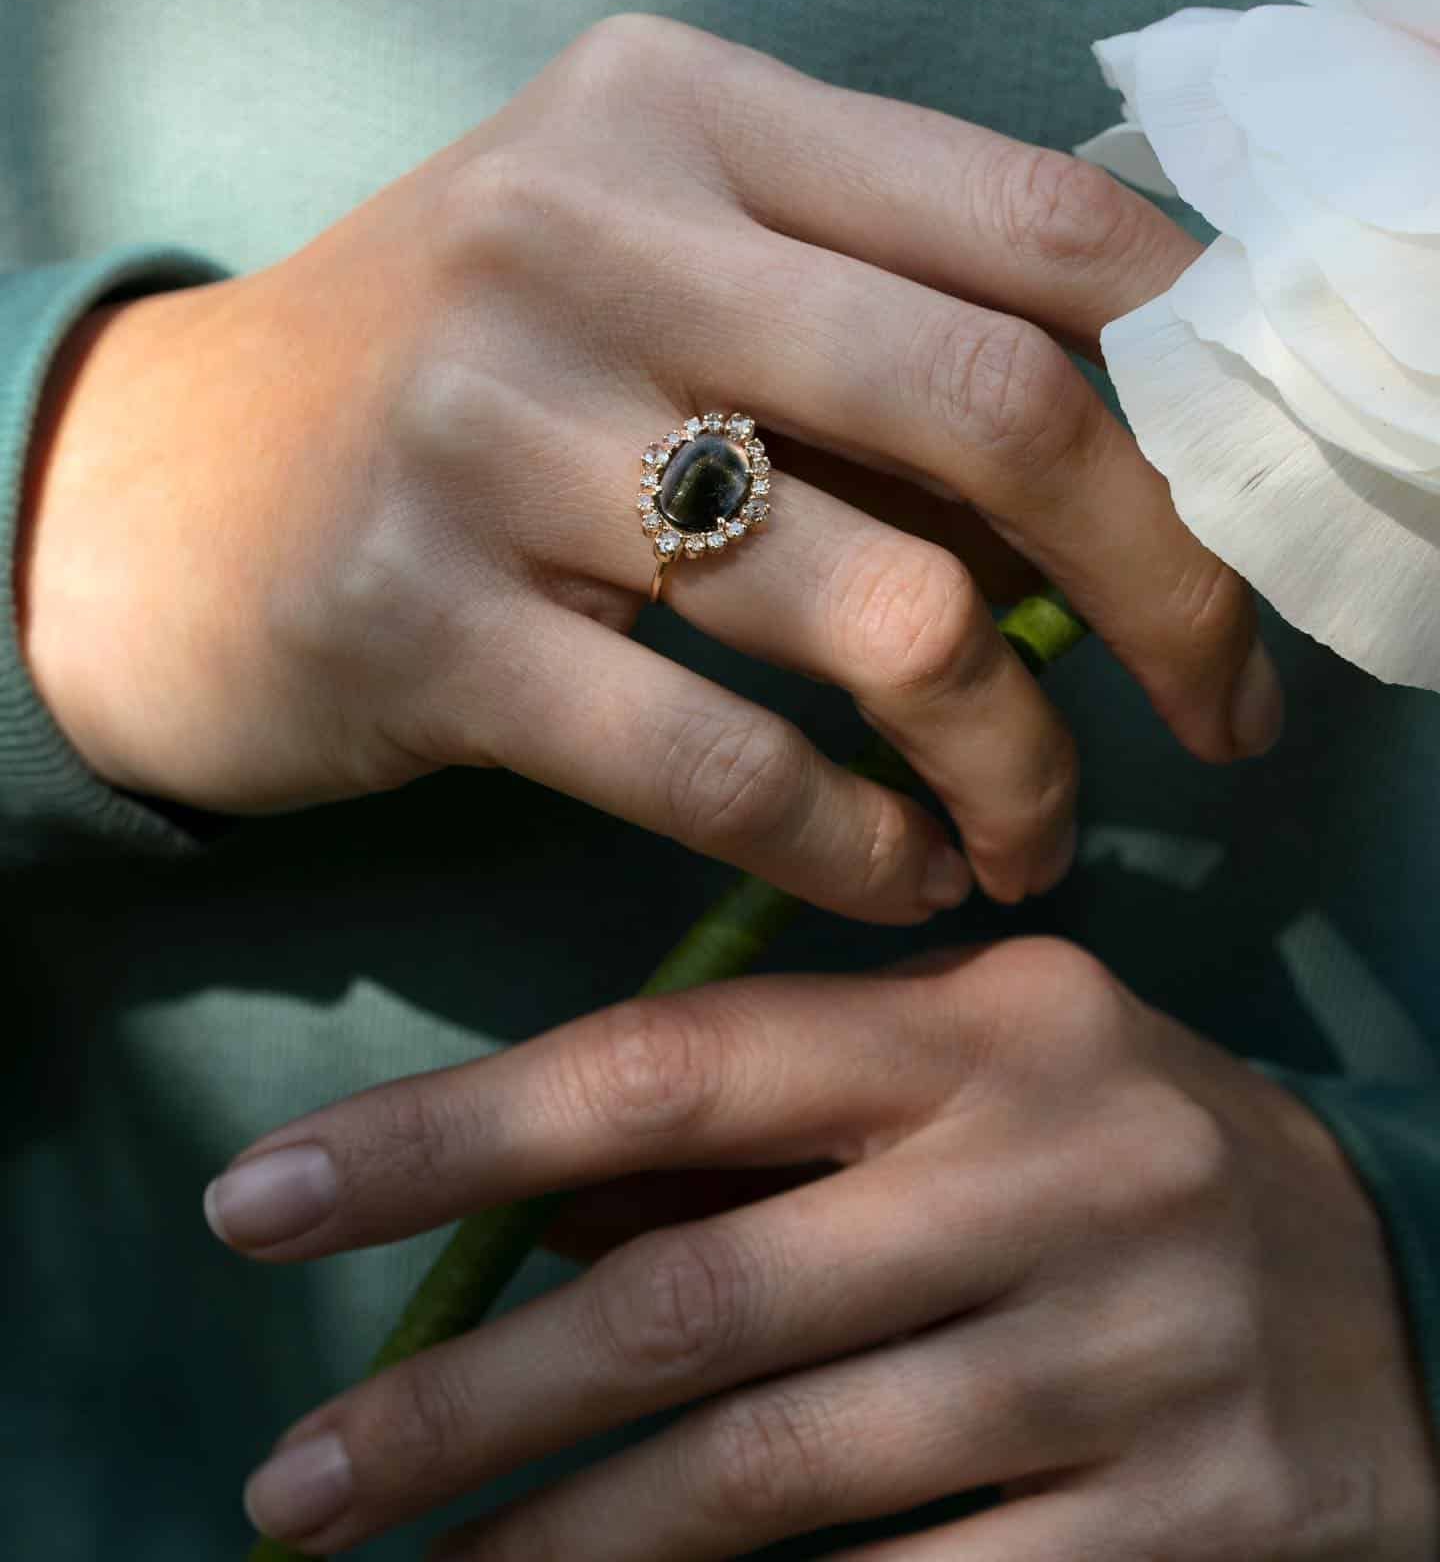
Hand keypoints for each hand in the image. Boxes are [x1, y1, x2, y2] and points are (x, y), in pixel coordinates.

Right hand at [19, 14, 1282, 913]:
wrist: (166, 501)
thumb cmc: (457, 387)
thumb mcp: (644, 275)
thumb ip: (859, 323)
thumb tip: (1141, 458)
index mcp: (682, 113)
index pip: (1036, 217)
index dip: (1207, 371)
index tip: (1272, 510)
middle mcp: (588, 234)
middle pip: (1000, 407)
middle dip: (1168, 588)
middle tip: (1229, 714)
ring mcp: (493, 430)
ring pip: (885, 613)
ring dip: (1017, 759)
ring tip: (1039, 833)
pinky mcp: (428, 625)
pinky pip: (726, 767)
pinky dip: (859, 847)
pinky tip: (905, 880)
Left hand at [206, 941, 1436, 1558]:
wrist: (1402, 1294)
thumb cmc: (1118, 1158)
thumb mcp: (965, 1085)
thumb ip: (770, 1130)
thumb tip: (536, 1216)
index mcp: (983, 1028)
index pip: (665, 1063)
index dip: (451, 1136)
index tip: (263, 1201)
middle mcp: (1055, 1171)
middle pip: (699, 1302)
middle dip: (469, 1403)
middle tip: (298, 1482)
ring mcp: (1129, 1357)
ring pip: (778, 1479)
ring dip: (568, 1553)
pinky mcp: (1188, 1532)